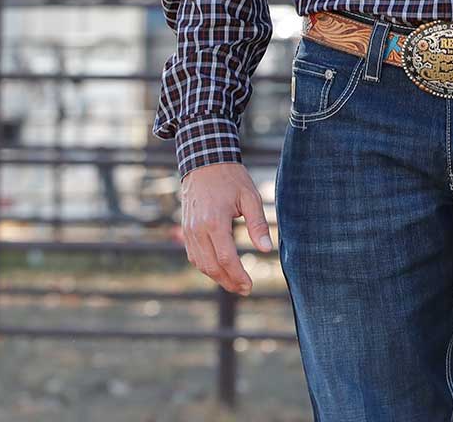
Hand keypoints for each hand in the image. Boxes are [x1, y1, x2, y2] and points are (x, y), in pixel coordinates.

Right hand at [178, 161, 272, 294]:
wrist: (204, 162)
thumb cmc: (231, 179)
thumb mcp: (250, 197)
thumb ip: (258, 225)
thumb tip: (267, 250)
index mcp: (215, 222)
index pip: (226, 258)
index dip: (238, 275)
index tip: (250, 285)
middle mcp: (198, 229)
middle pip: (211, 266)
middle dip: (229, 282)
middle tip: (245, 289)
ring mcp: (188, 231)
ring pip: (200, 264)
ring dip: (217, 277)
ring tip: (235, 284)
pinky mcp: (185, 230)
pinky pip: (193, 256)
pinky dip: (206, 267)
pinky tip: (220, 270)